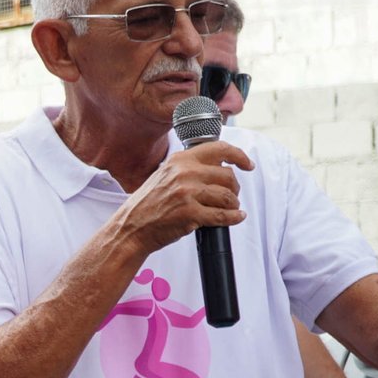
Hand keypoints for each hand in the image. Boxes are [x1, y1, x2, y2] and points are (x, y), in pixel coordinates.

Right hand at [114, 141, 253, 254]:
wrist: (130, 228)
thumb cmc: (146, 206)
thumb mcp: (164, 175)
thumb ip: (187, 168)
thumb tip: (217, 166)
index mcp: (180, 160)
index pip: (219, 149)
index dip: (239, 156)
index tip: (247, 164)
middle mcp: (184, 173)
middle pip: (227, 175)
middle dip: (234, 188)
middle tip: (231, 196)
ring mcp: (187, 193)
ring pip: (228, 196)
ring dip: (233, 204)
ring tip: (229, 209)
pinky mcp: (190, 214)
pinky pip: (222, 215)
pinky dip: (233, 218)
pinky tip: (235, 218)